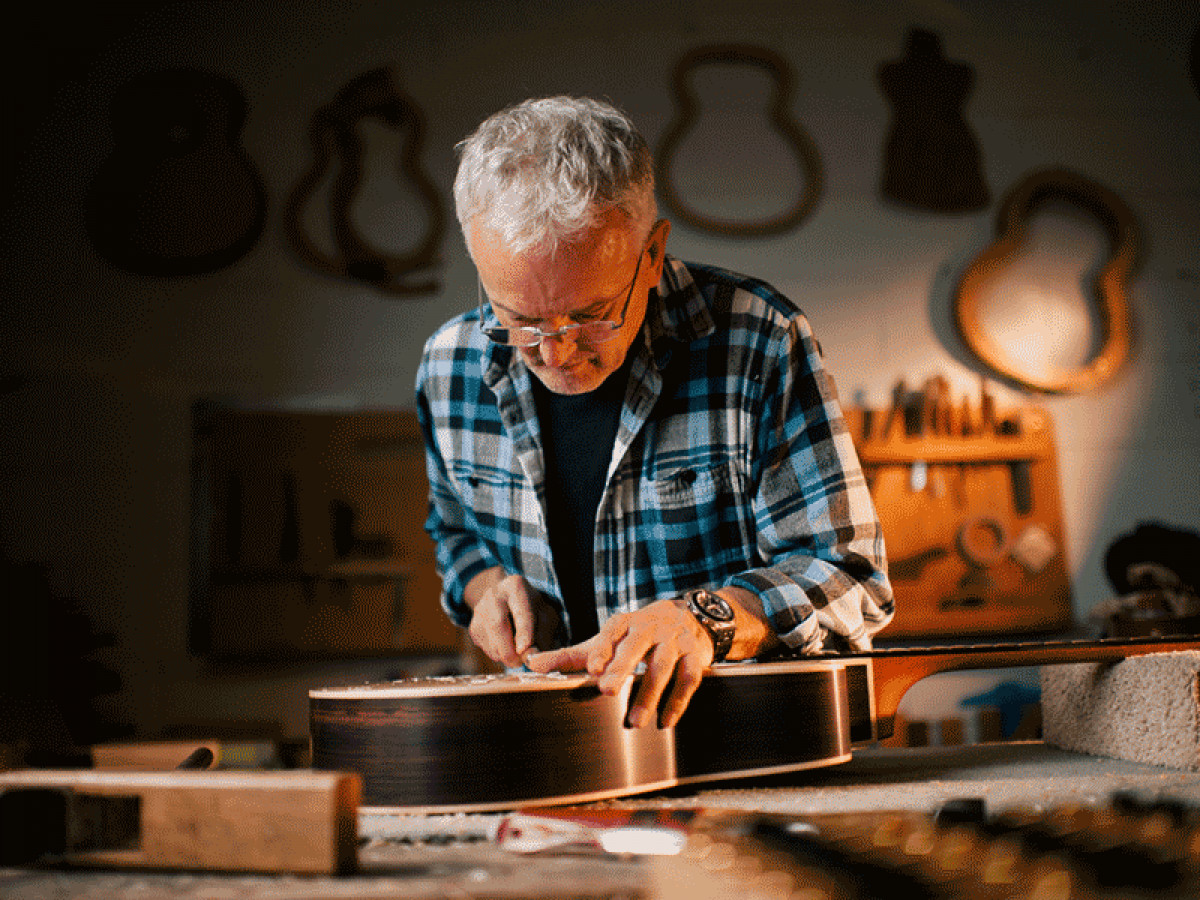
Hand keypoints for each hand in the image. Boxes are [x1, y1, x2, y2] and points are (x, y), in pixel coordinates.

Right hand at [466, 571, 559, 667]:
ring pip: (491, 643)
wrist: (505, 597)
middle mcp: (493, 596)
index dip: (523, 632)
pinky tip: (506, 643)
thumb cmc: (530, 608)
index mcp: (516, 587)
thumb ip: (544, 634)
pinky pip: (486, 649)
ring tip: (517, 649)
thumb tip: (532, 656)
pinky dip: (499, 654)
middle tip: (520, 663)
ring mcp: (479, 611)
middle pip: (497, 626)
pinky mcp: (473, 627)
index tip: (524, 649)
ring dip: (506, 655)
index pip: (520, 611)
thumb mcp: (545, 614)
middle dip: (510, 650)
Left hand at [525, 598, 713, 728]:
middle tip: (608, 690)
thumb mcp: (607, 639)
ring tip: (634, 722)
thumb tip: (532, 664)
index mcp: (625, 623)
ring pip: (663, 667)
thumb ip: (572, 655)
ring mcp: (675, 641)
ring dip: (649, 694)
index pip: (610, 634)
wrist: (690, 617)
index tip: (592, 668)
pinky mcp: (696, 656)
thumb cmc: (639, 633)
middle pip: (636, 647)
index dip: (602, 649)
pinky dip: (678, 701)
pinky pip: (688, 679)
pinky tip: (666, 722)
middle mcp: (650, 628)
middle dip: (622, 667)